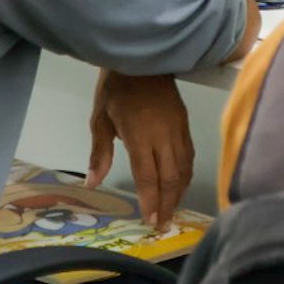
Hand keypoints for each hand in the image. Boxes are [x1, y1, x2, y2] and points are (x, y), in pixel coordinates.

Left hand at [87, 70, 194, 229]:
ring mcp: (178, 130)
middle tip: (163, 224)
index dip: (151, 200)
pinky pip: (189, 156)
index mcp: (141, 135)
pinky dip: (186, 175)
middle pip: (171, 177)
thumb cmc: (117, 89)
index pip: (149, 175)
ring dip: (179, 192)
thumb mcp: (100, 119)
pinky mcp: (186, 124)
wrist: (145, 60)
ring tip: (173, 210)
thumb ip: (100, 152)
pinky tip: (181, 185)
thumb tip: (94, 183)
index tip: (151, 220)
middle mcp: (164, 136)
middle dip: (168, 203)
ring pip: (184, 168)